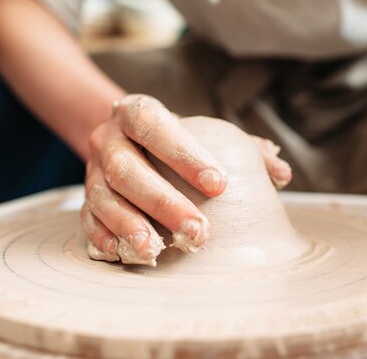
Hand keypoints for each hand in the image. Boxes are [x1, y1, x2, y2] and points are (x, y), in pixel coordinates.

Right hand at [81, 94, 291, 265]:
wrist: (124, 137)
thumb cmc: (172, 139)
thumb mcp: (203, 133)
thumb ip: (242, 149)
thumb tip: (281, 172)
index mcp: (135, 113)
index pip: (153, 124)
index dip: (183, 153)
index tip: (219, 184)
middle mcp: (108, 139)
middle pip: (127, 168)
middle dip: (163, 201)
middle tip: (198, 231)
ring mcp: (92, 171)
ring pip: (104, 197)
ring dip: (130, 225)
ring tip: (156, 249)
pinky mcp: (85, 198)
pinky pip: (88, 219)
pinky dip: (105, 236)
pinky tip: (125, 253)